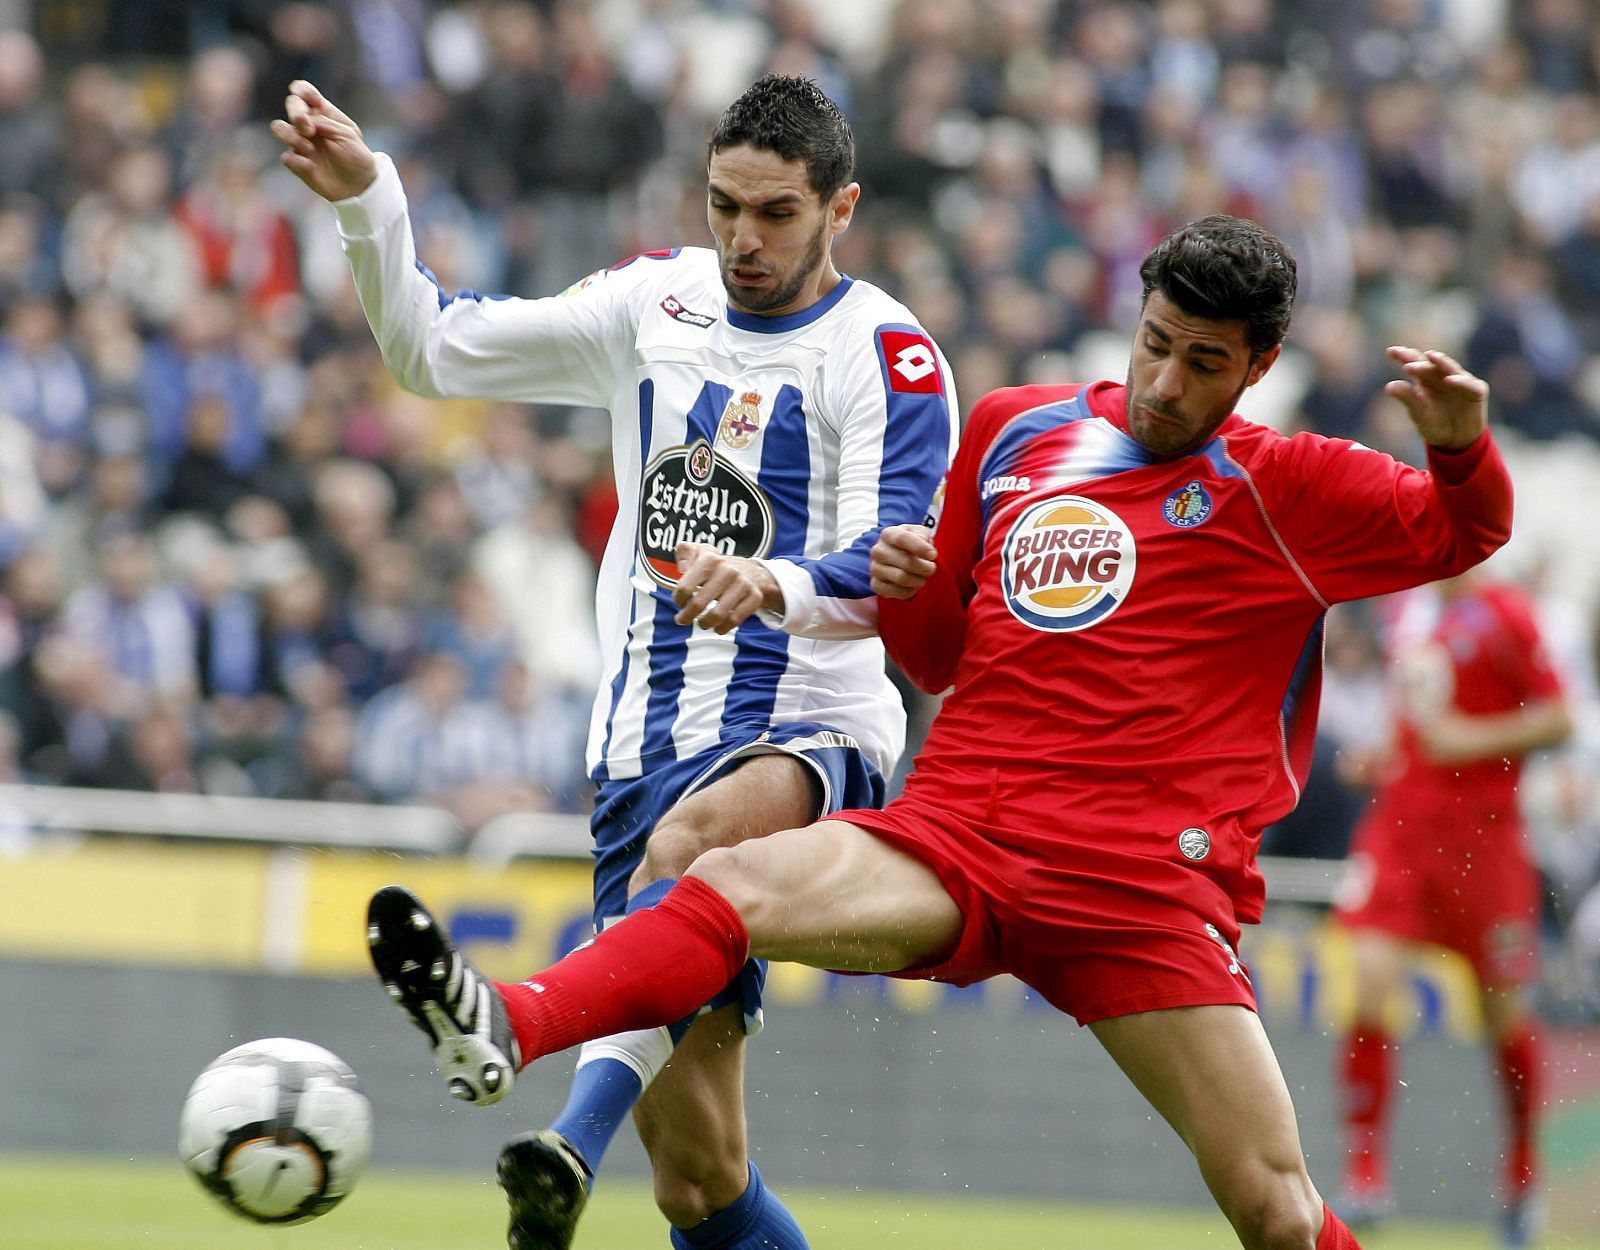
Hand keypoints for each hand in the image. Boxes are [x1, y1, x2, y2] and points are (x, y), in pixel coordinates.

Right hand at [270, 80, 377, 201]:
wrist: (359, 186)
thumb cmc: (356, 156)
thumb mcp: (347, 135)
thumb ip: (325, 123)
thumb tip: (304, 121)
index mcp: (323, 112)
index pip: (303, 91)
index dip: (302, 90)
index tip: (312, 101)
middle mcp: (308, 124)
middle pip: (291, 104)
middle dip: (296, 113)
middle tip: (308, 129)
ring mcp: (300, 142)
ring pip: (280, 128)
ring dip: (291, 136)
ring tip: (309, 149)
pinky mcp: (297, 162)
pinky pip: (286, 157)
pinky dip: (297, 161)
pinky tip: (311, 167)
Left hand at [671, 543, 781, 632]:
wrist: (752, 571)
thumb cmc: (718, 567)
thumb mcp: (701, 552)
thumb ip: (685, 552)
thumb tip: (682, 568)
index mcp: (710, 559)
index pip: (684, 587)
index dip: (678, 599)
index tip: (680, 602)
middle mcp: (727, 571)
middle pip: (698, 604)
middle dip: (686, 616)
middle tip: (682, 620)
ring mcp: (742, 584)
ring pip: (717, 615)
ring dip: (704, 624)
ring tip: (701, 623)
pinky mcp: (754, 597)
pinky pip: (734, 620)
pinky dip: (723, 628)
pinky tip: (717, 627)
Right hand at [871, 524, 937, 598]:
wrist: (896, 555)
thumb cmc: (910, 543)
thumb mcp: (919, 532)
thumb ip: (923, 535)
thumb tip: (927, 549)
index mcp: (888, 534)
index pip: (902, 539)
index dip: (919, 547)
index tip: (932, 555)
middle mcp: (878, 551)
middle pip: (905, 561)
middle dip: (925, 568)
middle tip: (931, 568)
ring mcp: (875, 568)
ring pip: (902, 578)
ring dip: (919, 580)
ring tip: (923, 577)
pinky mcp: (876, 584)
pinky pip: (896, 592)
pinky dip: (909, 591)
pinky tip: (913, 585)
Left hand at [1384, 346, 1488, 451]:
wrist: (1455, 440)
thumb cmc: (1434, 423)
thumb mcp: (1418, 413)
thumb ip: (1407, 398)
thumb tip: (1389, 386)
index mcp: (1425, 379)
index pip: (1414, 363)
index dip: (1404, 356)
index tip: (1391, 351)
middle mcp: (1442, 375)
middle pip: (1431, 364)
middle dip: (1420, 361)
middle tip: (1407, 362)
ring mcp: (1461, 381)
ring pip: (1450, 368)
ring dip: (1440, 362)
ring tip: (1430, 356)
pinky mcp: (1476, 390)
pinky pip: (1468, 384)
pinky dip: (1460, 381)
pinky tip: (1449, 379)